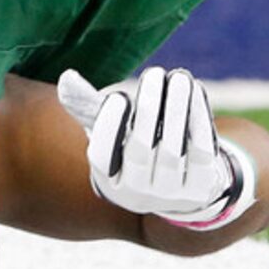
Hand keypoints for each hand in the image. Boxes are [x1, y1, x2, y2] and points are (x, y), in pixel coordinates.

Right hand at [57, 65, 254, 230]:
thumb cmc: (138, 147)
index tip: (119, 95)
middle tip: (153, 72)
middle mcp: (138, 195)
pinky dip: (199, 120)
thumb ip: (90, 107)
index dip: (109, 124)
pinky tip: (196, 92)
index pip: (102, 155)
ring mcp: (171, 196)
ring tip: (178, 77)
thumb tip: (67, 79)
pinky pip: (201, 153)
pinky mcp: (202, 190)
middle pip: (140, 148)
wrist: (180, 189)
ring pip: (173, 149)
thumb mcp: (114, 132)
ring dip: (176, 107)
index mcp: (109, 182)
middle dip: (147, 106)